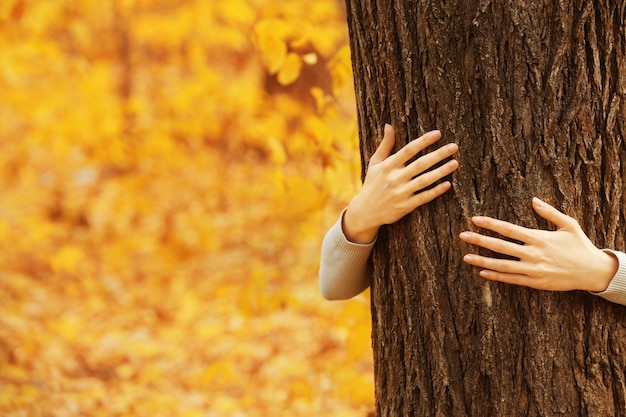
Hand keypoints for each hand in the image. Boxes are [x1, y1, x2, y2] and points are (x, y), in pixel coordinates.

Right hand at [343, 124, 458, 242]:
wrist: (365, 211)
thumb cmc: (372, 183)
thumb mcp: (375, 163)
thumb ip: (385, 145)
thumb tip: (389, 125)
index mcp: (387, 166)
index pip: (408, 150)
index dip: (423, 141)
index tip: (438, 133)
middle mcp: (394, 179)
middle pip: (420, 164)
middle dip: (438, 155)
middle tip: (454, 147)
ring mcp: (400, 193)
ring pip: (424, 180)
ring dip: (441, 171)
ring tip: (455, 163)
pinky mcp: (405, 206)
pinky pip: (423, 197)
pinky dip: (435, 191)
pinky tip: (448, 184)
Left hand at [459, 197, 617, 291]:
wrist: (592, 272)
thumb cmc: (580, 245)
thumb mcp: (569, 224)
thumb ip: (549, 212)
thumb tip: (533, 200)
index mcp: (539, 238)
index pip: (509, 229)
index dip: (490, 224)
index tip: (475, 219)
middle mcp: (534, 254)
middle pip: (501, 246)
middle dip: (480, 240)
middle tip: (462, 235)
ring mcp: (533, 270)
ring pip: (502, 265)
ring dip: (483, 260)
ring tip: (466, 257)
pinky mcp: (535, 283)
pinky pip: (511, 280)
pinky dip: (496, 276)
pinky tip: (482, 272)